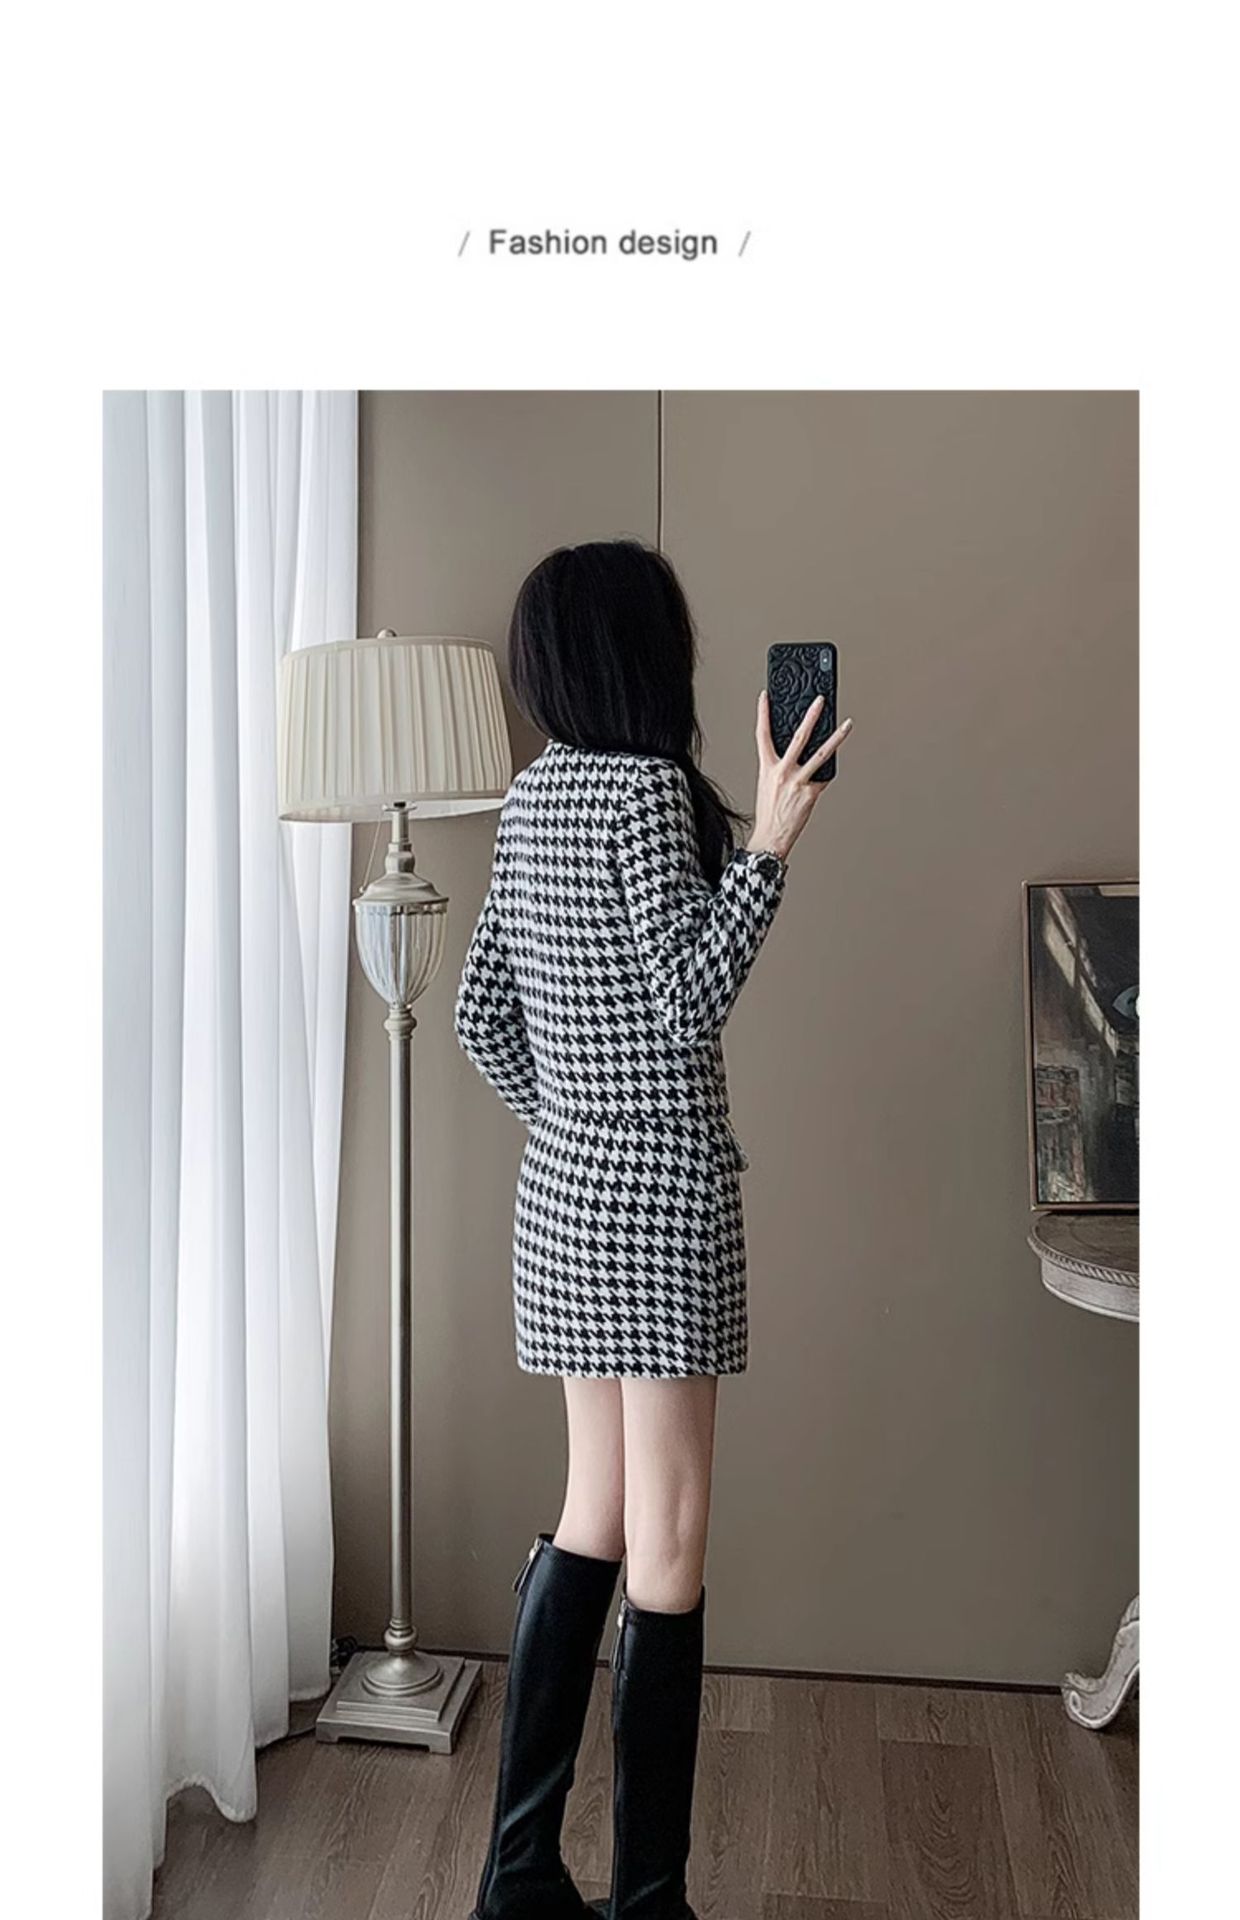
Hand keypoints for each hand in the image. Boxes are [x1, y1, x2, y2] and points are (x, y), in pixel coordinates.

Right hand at [748, 691, 853, 862]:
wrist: (771, 837)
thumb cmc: (769, 813)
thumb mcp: (767, 784)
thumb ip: (780, 767)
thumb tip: (796, 754)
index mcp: (767, 768)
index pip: (762, 735)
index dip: (762, 714)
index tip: (765, 697)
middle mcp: (783, 772)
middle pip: (799, 737)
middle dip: (811, 716)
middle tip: (820, 701)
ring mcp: (799, 782)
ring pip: (821, 754)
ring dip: (836, 738)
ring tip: (847, 725)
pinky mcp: (812, 793)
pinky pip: (824, 778)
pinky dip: (826, 774)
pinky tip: (830, 769)